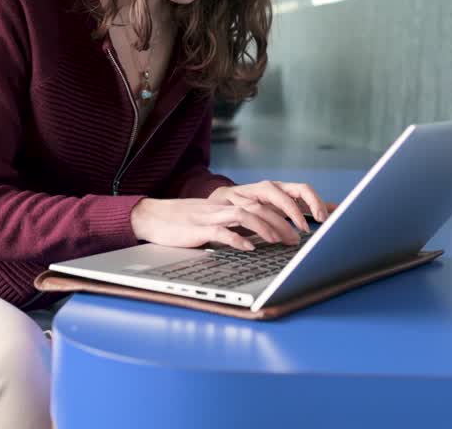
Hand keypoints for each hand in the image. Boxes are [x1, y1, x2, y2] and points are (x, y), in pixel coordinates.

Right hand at [129, 197, 302, 250]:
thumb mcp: (213, 222)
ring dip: (265, 228)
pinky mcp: (197, 228)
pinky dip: (236, 239)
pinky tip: (249, 248)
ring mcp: (210, 216)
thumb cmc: (184, 223)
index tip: (298, 227)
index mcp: (228, 204)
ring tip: (280, 241)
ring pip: (244, 215)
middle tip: (296, 238)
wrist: (152, 217)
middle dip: (282, 222)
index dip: (283, 212)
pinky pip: (220, 231)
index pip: (262, 203)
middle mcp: (223, 206)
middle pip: (259, 207)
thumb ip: (234, 225)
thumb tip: (257, 238)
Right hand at [207, 180, 330, 232]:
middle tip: (302, 232)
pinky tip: (250, 247)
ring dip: (270, 226)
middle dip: (293, 213)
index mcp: (275, 189)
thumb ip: (300, 207)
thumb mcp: (273, 206)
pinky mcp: (216, 214)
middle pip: (279, 195)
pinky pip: (229, 223)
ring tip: (279, 241)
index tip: (323, 219)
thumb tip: (336, 207)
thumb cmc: (245, 208)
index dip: (313, 202)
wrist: (201, 209)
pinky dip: (240, 237)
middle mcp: (258, 191)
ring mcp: (237, 201)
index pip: (300, 188)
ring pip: (256, 209)